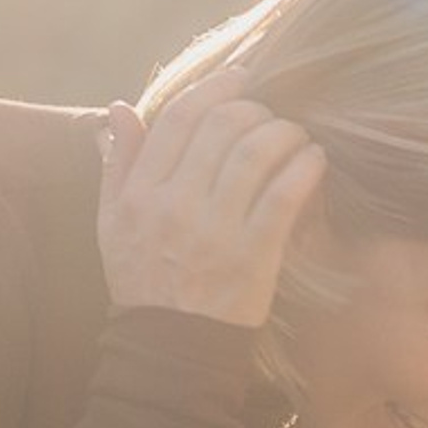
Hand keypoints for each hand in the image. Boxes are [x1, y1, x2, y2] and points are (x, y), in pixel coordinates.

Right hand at [97, 73, 326, 329]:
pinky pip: (284, 195)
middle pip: (222, 126)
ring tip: (297, 136)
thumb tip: (122, 108)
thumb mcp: (112, 222)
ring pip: (256, 153)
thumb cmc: (143, 281)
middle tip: (273, 115)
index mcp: (140, 192)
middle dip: (256, 109)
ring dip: (286, 133)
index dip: (215, 88)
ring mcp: (216, 231)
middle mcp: (175, 205)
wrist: (170, 347)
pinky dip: (304, 168)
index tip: (241, 80)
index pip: (179, 118)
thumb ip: (118, 164)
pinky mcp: (254, 256)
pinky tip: (314, 160)